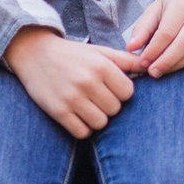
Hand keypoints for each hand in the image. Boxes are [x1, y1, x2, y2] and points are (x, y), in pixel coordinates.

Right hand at [5, 28, 139, 137]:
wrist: (34, 53)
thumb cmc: (71, 54)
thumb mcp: (99, 51)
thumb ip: (125, 60)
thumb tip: (149, 67)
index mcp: (101, 65)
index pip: (128, 92)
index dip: (121, 92)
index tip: (111, 88)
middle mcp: (88, 81)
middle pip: (115, 109)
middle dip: (109, 105)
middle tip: (97, 97)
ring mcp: (72, 98)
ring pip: (101, 123)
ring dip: (97, 118)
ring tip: (88, 107)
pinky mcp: (58, 111)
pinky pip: (82, 132)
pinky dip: (82, 127)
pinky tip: (78, 116)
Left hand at [123, 0, 183, 77]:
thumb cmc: (173, 4)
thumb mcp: (155, 9)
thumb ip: (142, 28)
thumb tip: (131, 47)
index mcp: (182, 6)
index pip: (167, 32)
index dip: (153, 49)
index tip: (142, 61)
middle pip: (183, 44)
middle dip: (165, 61)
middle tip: (151, 72)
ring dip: (174, 66)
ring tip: (159, 71)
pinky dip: (183, 65)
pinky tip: (171, 67)